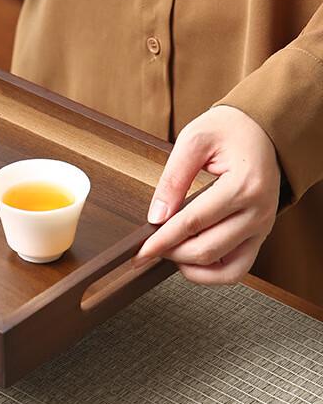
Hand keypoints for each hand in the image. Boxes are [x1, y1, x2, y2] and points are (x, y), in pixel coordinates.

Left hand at [132, 105, 280, 284]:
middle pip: (208, 250)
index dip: (163, 239)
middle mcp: (259, 212)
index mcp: (244, 185)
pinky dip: (212, 273)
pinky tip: (189, 261)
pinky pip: (238, 268)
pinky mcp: (261, 235)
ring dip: (192, 268)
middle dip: (172, 253)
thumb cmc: (227, 130)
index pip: (194, 222)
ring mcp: (263, 227)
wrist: (260, 130)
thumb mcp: (193, 142)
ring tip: (168, 253)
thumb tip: (156, 216)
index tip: (140, 251)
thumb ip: (173, 179)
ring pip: (226, 268)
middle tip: (149, 248)